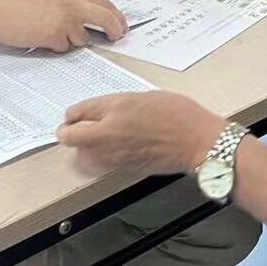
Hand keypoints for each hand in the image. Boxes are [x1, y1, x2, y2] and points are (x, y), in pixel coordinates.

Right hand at [0, 0, 126, 51]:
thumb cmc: (18, 4)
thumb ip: (72, 4)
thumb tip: (92, 22)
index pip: (105, 3)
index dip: (116, 17)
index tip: (121, 26)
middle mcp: (73, 2)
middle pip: (106, 18)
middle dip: (115, 30)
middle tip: (116, 38)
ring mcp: (66, 19)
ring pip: (83, 39)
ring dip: (71, 41)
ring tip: (48, 31)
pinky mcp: (56, 35)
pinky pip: (64, 48)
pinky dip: (55, 47)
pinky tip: (40, 37)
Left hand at [57, 91, 225, 174]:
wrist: (197, 141)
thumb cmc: (178, 114)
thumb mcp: (145, 97)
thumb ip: (117, 105)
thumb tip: (98, 113)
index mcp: (117, 107)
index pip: (78, 112)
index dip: (73, 115)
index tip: (73, 117)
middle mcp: (110, 131)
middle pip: (70, 137)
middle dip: (69, 133)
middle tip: (75, 130)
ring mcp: (115, 153)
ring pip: (82, 154)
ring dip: (83, 147)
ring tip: (95, 141)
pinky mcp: (123, 168)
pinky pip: (100, 163)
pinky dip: (99, 158)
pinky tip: (112, 150)